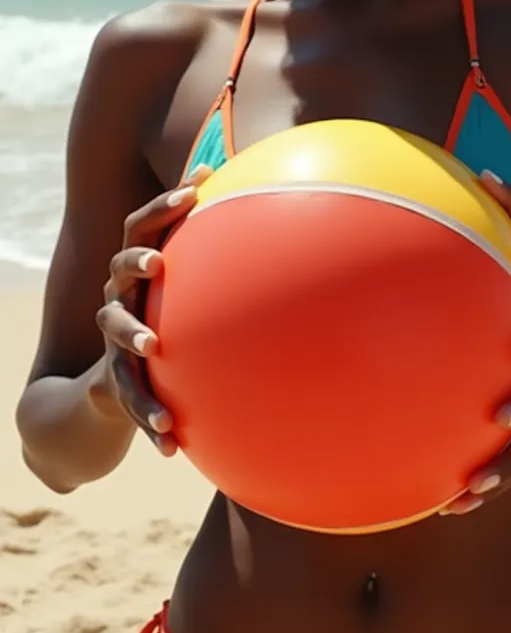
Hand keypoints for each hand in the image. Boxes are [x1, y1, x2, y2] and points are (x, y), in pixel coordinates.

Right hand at [89, 164, 211, 455]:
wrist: (113, 386)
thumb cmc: (169, 317)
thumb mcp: (192, 287)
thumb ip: (223, 252)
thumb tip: (275, 205)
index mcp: (141, 268)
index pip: (142, 226)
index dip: (164, 206)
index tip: (194, 190)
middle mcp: (121, 296)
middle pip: (119, 269)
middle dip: (136, 262)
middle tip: (158, 263)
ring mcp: (114, 338)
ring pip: (115, 331)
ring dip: (132, 333)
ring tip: (151, 344)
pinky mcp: (118, 380)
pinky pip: (130, 397)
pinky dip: (149, 416)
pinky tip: (171, 442)